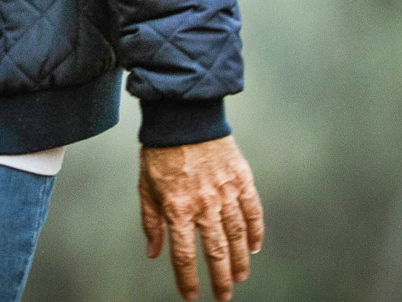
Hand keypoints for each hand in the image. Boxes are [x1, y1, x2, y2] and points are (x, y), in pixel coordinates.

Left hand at [140, 136, 264, 300]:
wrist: (182, 117)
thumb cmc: (160, 152)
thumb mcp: (145, 186)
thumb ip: (151, 221)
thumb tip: (154, 252)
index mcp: (176, 207)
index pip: (183, 254)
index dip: (188, 279)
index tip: (192, 296)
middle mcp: (203, 204)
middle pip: (216, 252)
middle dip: (221, 279)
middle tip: (224, 296)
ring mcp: (225, 193)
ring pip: (237, 237)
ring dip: (241, 261)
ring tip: (240, 277)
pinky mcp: (241, 180)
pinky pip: (253, 212)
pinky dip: (256, 232)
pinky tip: (255, 246)